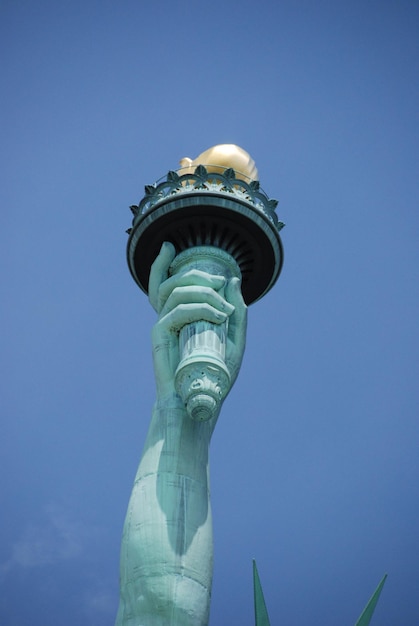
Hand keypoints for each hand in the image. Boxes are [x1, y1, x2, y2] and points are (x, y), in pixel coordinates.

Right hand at [149, 242, 246, 403]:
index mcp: (179, 316)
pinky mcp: (160, 336)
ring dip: (203, 292)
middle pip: (172, 281)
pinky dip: (200, 308)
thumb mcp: (233, 339)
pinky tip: (217, 316)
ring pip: (175, 292)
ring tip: (224, 308)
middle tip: (220, 281)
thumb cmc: (215, 372)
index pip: (163, 283)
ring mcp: (162, 325)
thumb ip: (236, 311)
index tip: (169, 246)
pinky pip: (177, 311)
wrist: (201, 400)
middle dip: (196, 274)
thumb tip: (233, 281)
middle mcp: (167, 317)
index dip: (161, 263)